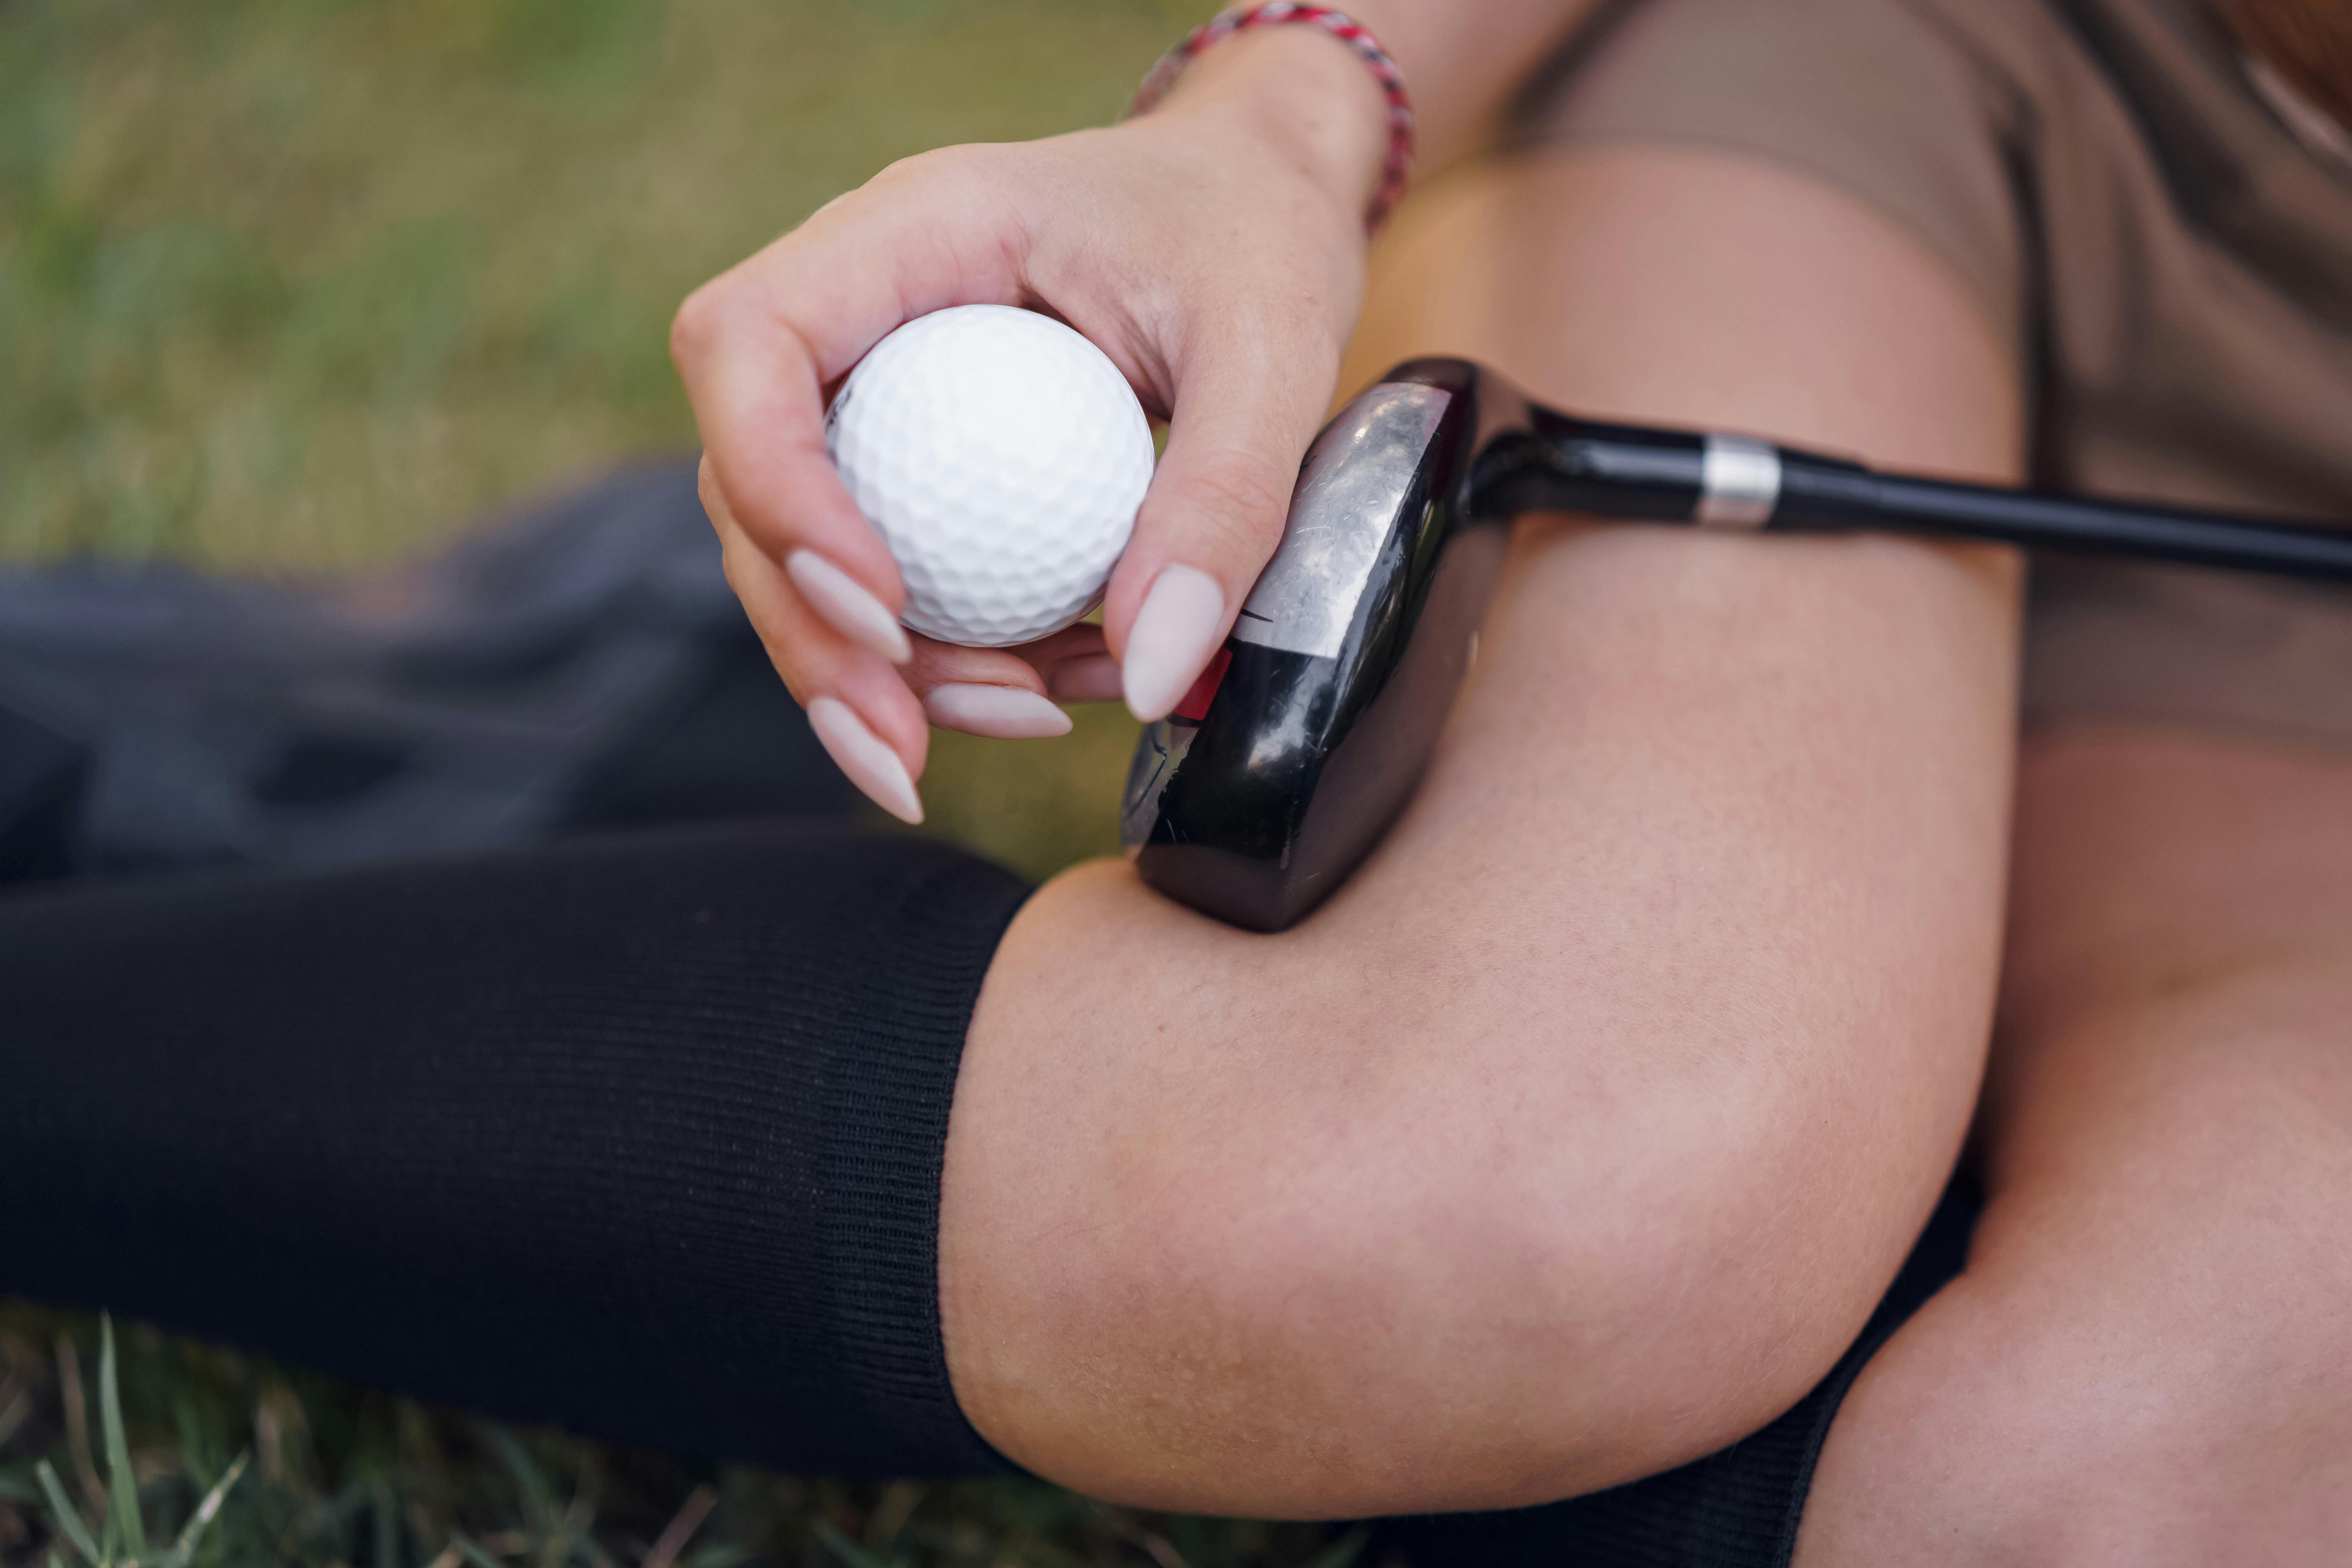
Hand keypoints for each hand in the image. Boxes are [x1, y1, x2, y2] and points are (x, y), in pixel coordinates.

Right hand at [671, 28, 1385, 820]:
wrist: (1265, 194)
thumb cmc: (1260, 233)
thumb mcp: (1275, 348)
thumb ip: (1225, 500)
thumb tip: (1152, 675)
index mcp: (912, 230)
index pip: (748, 340)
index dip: (777, 484)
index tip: (882, 609)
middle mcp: (862, 309)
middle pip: (749, 481)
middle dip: (812, 635)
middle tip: (908, 754)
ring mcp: (878, 389)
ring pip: (805, 556)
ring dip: (887, 673)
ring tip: (1026, 718)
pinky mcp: (919, 459)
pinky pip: (899, 580)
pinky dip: (960, 657)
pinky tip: (1058, 688)